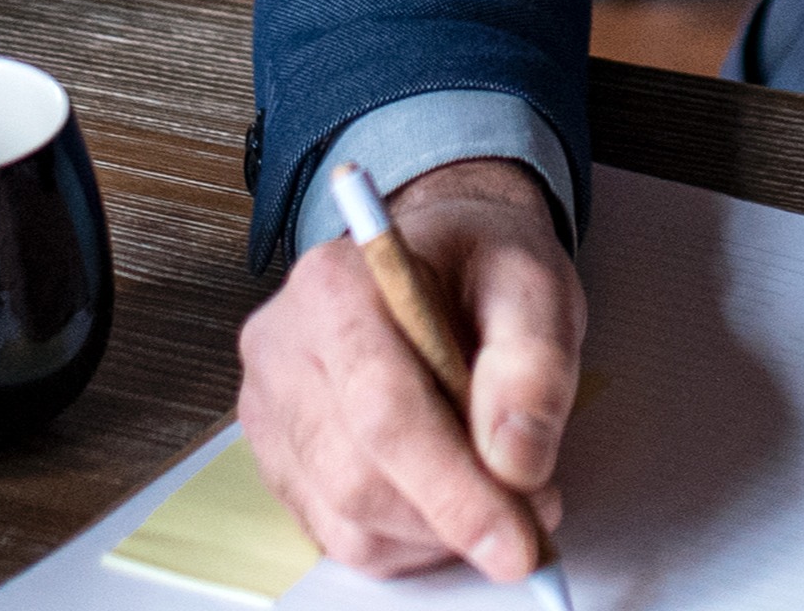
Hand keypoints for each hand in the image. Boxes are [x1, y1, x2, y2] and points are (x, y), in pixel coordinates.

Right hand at [234, 158, 583, 582]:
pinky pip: (339, 537)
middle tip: (532, 514)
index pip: (384, 410)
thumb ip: (533, 367)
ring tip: (494, 490)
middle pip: (356, 479)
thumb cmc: (480, 270)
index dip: (454, 489)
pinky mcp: (277, 460)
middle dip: (453, 516)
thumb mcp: (534, 288)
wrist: (441, 261)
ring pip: (348, 521)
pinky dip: (409, 542)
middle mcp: (282, 348)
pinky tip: (447, 497)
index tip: (520, 539)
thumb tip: (516, 464)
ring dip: (435, 535)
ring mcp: (269, 410)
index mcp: (335, 287)